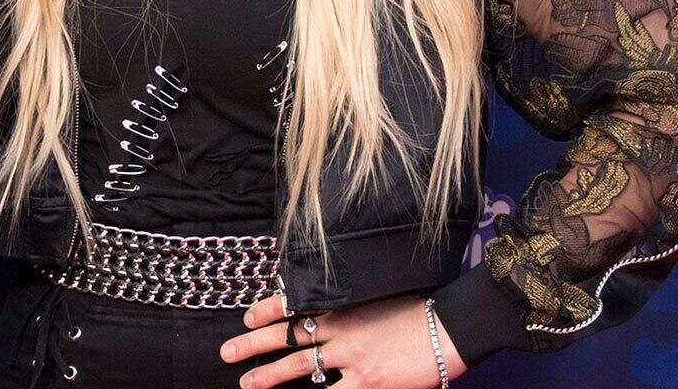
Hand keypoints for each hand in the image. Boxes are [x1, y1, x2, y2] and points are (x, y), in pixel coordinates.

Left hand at [221, 293, 467, 388]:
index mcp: (343, 304)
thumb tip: (332, 312)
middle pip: (286, 336)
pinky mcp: (366, 382)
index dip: (266, 310)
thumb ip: (353, 306)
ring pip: (298, 366)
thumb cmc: (420, 310)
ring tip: (246, 383)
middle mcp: (340, 328)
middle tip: (227, 352)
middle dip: (253, 344)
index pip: (294, 303)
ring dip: (268, 375)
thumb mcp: (380, 297)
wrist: (450, 325)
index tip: (247, 316)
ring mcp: (351, 356)